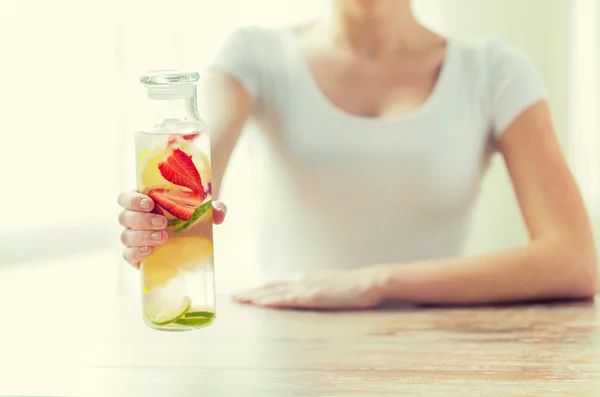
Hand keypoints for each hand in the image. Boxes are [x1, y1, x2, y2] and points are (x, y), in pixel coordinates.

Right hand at [117, 190, 226, 267]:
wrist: (189, 238)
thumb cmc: (189, 217)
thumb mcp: (202, 209)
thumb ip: (212, 208)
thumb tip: (218, 215)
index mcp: (142, 202)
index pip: (126, 198)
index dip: (133, 200)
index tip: (150, 203)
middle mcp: (133, 219)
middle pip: (124, 217)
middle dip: (142, 220)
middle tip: (163, 223)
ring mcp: (133, 237)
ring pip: (126, 236)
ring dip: (143, 236)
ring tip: (163, 237)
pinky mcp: (136, 255)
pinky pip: (127, 254)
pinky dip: (136, 253)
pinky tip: (150, 251)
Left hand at [232, 269, 384, 309]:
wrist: (369, 281)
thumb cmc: (354, 287)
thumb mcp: (331, 287)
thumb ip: (318, 290)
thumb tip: (310, 296)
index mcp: (306, 278)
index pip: (277, 284)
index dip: (260, 289)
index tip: (246, 292)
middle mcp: (301, 280)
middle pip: (270, 286)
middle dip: (250, 291)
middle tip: (233, 296)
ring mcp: (306, 287)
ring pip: (273, 292)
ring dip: (254, 296)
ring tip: (238, 299)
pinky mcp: (312, 296)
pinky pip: (286, 299)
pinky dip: (269, 300)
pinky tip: (258, 303)